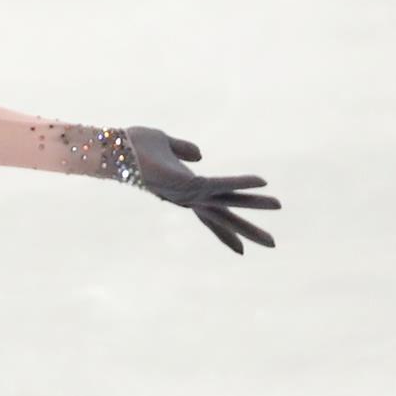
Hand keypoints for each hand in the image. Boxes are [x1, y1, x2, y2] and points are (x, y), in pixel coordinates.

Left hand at [124, 125, 279, 254]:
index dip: (225, 232)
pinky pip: (223, 184)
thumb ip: (183, 150)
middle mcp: (188, 198)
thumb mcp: (165, 145)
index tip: (241, 250)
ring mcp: (190, 193)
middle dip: (248, 231)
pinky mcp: (191, 184)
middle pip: (224, 218)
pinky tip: (262, 181)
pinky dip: (242, 182)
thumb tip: (199, 155)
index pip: (210, 215)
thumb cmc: (135, 148)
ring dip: (255, 204)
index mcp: (185, 192)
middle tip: (273, 245)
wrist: (115, 149)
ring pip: (229, 202)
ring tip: (280, 205)